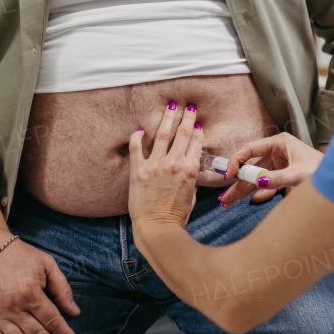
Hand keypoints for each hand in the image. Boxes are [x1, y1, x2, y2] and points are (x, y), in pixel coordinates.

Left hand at [128, 101, 204, 232]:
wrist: (157, 227)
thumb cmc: (176, 214)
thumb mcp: (192, 193)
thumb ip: (191, 176)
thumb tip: (189, 164)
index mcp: (189, 169)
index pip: (195, 142)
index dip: (197, 130)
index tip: (197, 122)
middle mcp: (173, 163)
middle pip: (182, 133)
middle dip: (186, 117)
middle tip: (189, 107)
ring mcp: (154, 165)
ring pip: (162, 134)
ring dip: (167, 118)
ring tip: (171, 106)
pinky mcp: (138, 170)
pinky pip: (136, 147)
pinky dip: (138, 136)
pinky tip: (140, 129)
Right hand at [217, 132, 323, 206]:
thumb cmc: (323, 170)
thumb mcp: (299, 174)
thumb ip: (278, 178)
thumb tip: (258, 181)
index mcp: (279, 143)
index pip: (250, 149)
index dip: (237, 161)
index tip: (229, 175)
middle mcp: (277, 152)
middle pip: (251, 168)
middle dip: (237, 184)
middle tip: (224, 198)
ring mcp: (280, 165)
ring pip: (257, 179)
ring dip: (244, 191)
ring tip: (228, 203)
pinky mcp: (284, 177)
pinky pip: (268, 185)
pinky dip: (259, 193)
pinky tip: (250, 200)